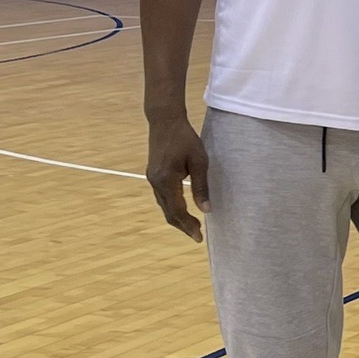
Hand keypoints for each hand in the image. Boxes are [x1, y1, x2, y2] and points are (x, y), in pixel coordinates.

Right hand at [145, 112, 210, 241]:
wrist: (165, 120)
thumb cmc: (185, 138)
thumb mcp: (199, 161)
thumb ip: (201, 186)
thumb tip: (206, 210)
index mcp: (166, 180)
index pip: (178, 210)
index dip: (188, 225)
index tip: (199, 237)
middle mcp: (155, 182)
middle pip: (168, 212)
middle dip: (183, 226)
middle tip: (198, 236)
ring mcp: (152, 179)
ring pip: (164, 206)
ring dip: (177, 218)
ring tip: (192, 226)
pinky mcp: (153, 175)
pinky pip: (162, 198)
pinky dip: (172, 207)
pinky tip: (182, 210)